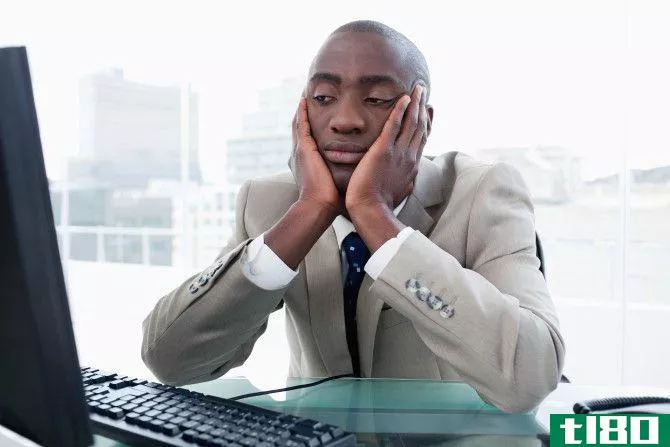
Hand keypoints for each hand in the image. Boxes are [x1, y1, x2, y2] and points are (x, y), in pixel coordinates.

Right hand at [288, 97, 342, 215]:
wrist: (320, 207)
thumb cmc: (332, 201)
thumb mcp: (336, 182)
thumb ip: (343, 174)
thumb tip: (358, 173)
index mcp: (308, 162)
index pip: (310, 138)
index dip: (311, 125)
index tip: (317, 114)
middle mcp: (301, 154)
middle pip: (301, 128)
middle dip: (303, 114)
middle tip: (308, 97)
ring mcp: (300, 151)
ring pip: (299, 123)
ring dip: (301, 109)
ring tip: (305, 93)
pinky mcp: (304, 149)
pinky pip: (301, 125)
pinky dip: (301, 112)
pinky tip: (304, 100)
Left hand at [345, 84, 427, 215]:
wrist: (372, 210)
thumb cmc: (380, 204)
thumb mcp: (399, 191)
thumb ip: (404, 181)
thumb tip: (408, 181)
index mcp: (412, 165)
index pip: (422, 138)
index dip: (427, 121)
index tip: (429, 109)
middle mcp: (409, 156)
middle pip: (420, 126)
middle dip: (422, 106)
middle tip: (424, 90)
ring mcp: (398, 152)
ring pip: (411, 122)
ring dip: (415, 103)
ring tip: (417, 87)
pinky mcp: (383, 150)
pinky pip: (394, 125)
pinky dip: (400, 110)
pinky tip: (403, 98)